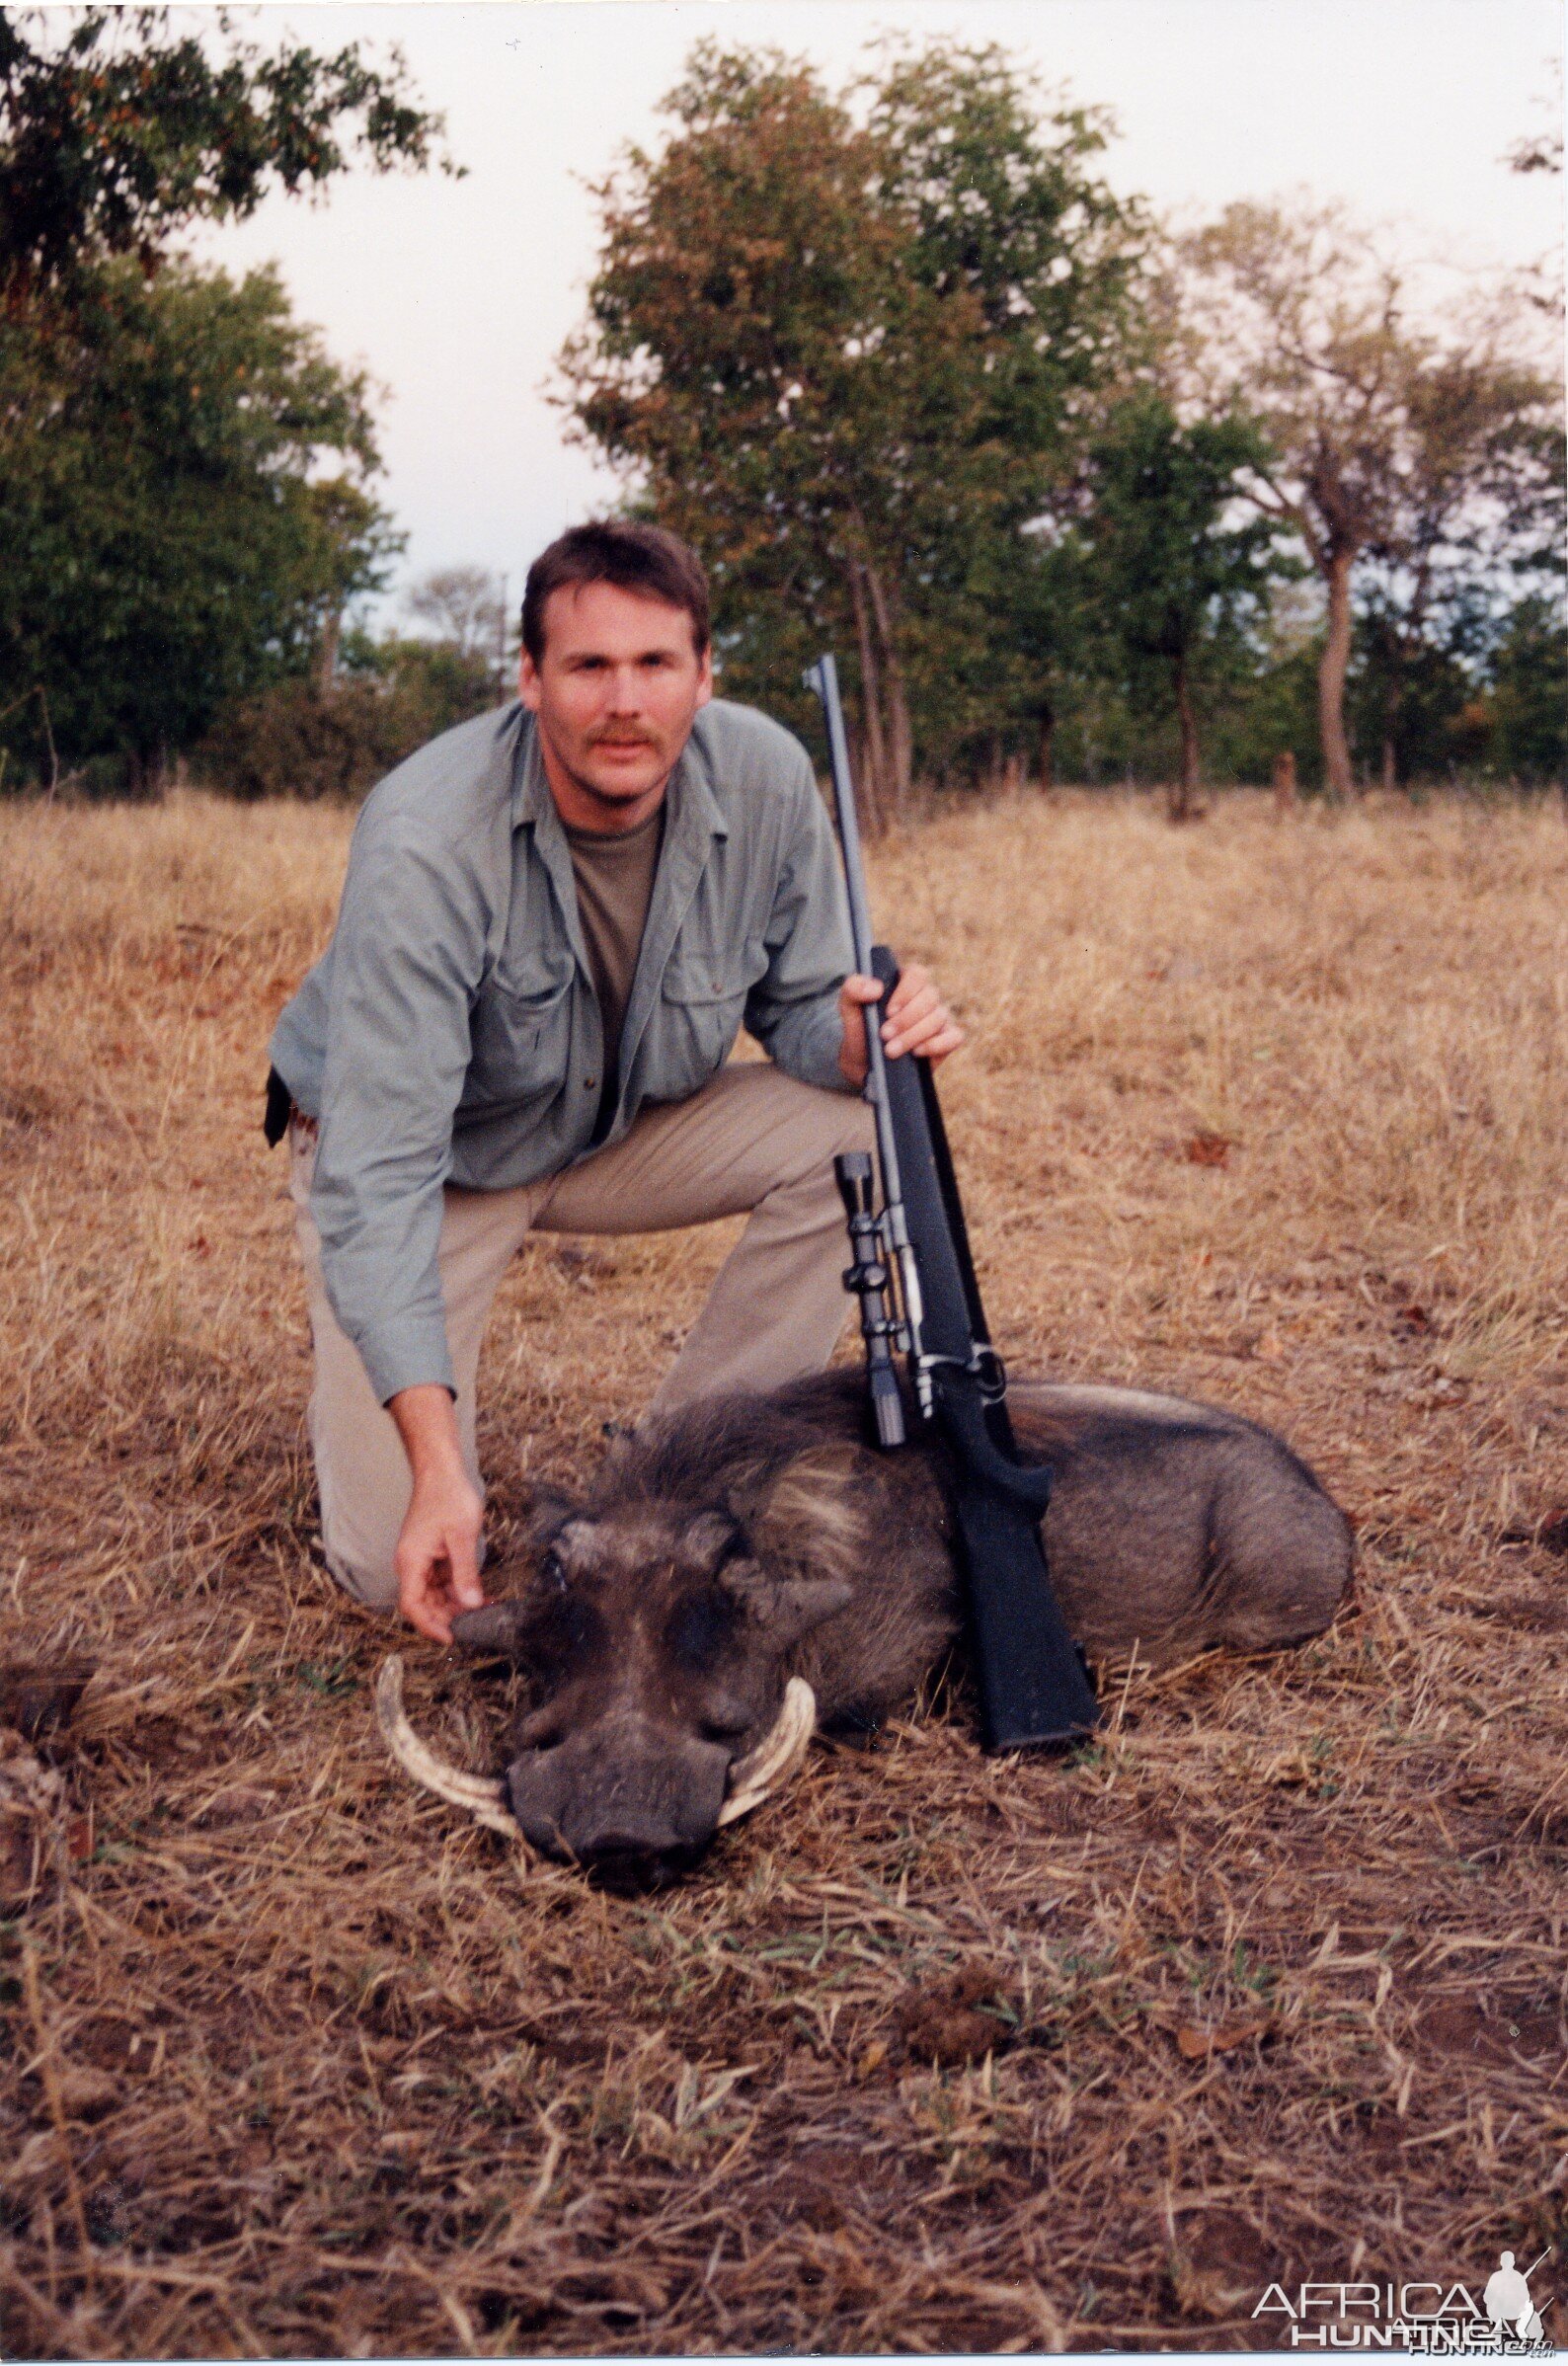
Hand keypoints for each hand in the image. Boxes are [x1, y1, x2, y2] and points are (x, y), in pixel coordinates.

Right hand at [387, 1385, 485, 1642]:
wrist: (441, 1471)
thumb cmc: (449, 1497)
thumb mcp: (462, 1537)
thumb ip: (465, 1572)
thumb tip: (471, 1604)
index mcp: (411, 1562)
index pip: (413, 1606)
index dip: (430, 1626)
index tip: (452, 1638)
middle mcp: (412, 1564)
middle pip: (424, 1604)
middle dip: (449, 1617)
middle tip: (478, 1625)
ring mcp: (422, 1560)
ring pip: (435, 1595)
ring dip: (456, 1605)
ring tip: (485, 1611)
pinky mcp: (432, 1556)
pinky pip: (443, 1581)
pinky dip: (459, 1590)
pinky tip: (480, 1595)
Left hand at [838, 961, 963, 1090]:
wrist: (864, 1063)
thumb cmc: (860, 1030)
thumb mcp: (848, 1008)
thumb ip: (852, 989)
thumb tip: (875, 988)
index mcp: (905, 982)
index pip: (917, 974)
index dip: (906, 991)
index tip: (888, 1011)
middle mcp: (925, 997)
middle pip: (930, 997)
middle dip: (906, 1019)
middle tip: (885, 1035)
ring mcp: (939, 1017)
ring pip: (939, 1017)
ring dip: (914, 1035)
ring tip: (892, 1050)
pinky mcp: (947, 1039)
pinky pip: (954, 1036)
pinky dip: (937, 1044)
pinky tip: (916, 1052)